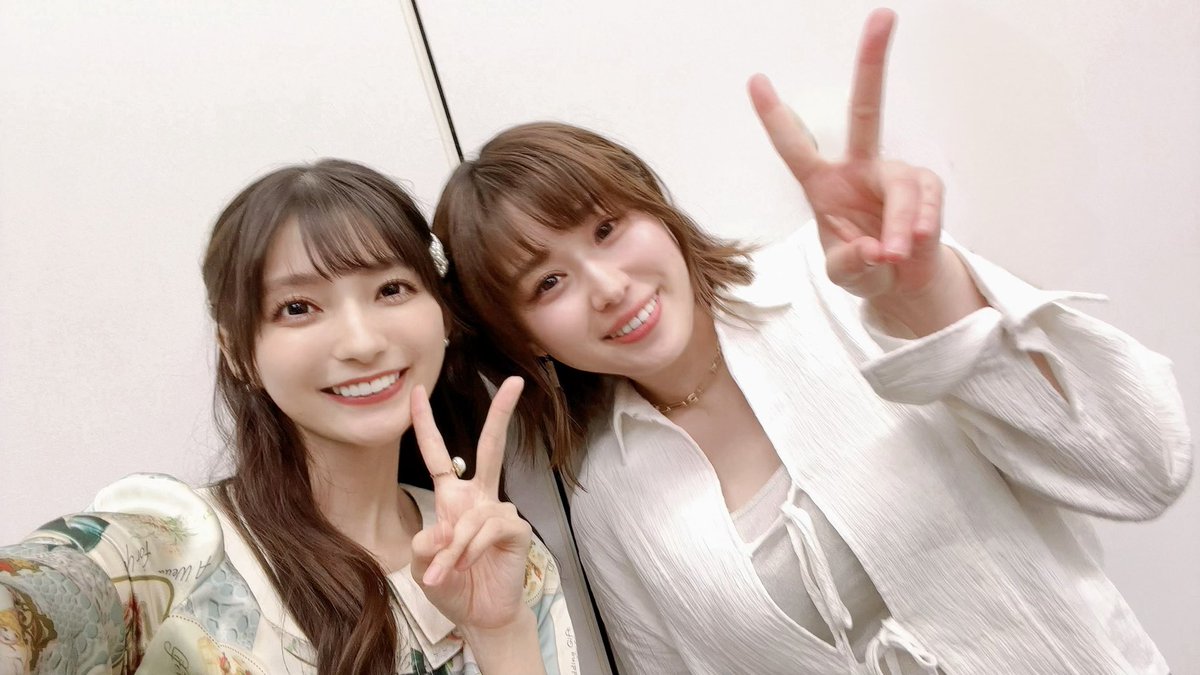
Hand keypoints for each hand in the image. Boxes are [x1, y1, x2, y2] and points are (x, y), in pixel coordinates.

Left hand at [409, 377, 533, 633]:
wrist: (480, 617)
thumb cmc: (453, 588)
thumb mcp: (423, 566)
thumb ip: (425, 546)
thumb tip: (441, 532)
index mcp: (453, 498)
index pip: (438, 454)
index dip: (425, 424)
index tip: (416, 391)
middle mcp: (478, 498)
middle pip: (490, 448)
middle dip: (502, 414)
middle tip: (515, 382)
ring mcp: (499, 512)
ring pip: (473, 514)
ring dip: (455, 548)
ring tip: (445, 574)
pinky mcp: (515, 530)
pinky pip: (489, 529)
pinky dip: (471, 550)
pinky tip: (467, 567)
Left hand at [749, 9, 949, 305]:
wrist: (901, 281)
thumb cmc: (864, 266)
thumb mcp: (845, 275)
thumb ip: (851, 264)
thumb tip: (876, 249)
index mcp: (823, 183)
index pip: (795, 145)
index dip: (775, 115)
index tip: (755, 79)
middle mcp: (859, 167)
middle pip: (866, 108)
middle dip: (873, 62)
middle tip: (883, 15)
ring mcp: (894, 173)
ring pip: (900, 186)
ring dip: (901, 224)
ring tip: (895, 253)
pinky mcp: (925, 188)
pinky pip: (925, 202)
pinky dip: (919, 227)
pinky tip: (915, 244)